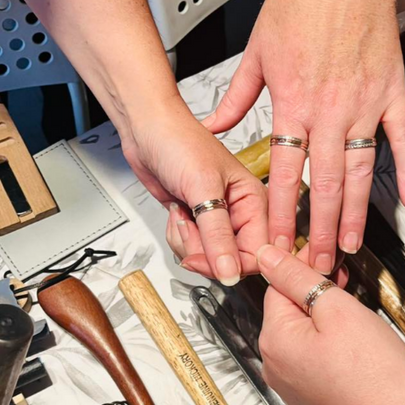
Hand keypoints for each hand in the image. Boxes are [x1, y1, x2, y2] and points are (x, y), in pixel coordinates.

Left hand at [121, 106, 267, 284]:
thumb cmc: (180, 142)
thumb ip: (217, 236)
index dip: (232, 264)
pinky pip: (191, 249)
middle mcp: (240, 213)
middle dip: (203, 250)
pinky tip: (177, 213)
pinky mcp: (197, 222)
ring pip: (208, 258)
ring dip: (187, 242)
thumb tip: (231, 273)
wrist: (146, 130)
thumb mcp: (202, 189)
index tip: (207, 260)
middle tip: (190, 224)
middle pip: (230, 260)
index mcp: (255, 202)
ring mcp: (217, 219)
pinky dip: (178, 237)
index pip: (258, 253)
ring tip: (183, 212)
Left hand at [204, 0, 404, 274]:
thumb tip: (217, 125)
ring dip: (354, 213)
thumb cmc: (300, 4)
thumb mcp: (256, 53)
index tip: (277, 242)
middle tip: (316, 263)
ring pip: (359, 171)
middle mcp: (328, 111)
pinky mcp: (391, 94)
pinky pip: (402, 139)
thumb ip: (237, 97)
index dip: (278, 212)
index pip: (282, 172)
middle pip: (322, 184)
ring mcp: (363, 105)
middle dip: (317, 229)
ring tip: (349, 245)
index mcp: (293, 103)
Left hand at [257, 244, 404, 404]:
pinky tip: (351, 343)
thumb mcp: (334, 307)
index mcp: (273, 340)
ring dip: (321, 317)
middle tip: (345, 285)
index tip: (328, 260)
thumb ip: (295, 276)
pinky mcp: (308, 397)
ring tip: (352, 315)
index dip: (304, 268)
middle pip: (287, 310)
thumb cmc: (374, 370)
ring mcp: (290, 385)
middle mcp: (274, 365)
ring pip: (300, 333)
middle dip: (314, 292)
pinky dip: (326, 343)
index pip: (277, 286)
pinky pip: (309, 357)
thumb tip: (265, 255)